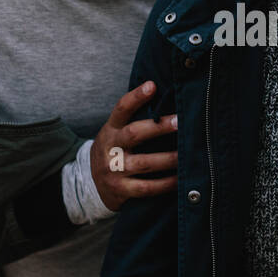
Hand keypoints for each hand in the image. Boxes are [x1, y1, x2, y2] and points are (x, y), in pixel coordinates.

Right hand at [90, 81, 179, 211]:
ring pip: (144, 163)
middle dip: (158, 127)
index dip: (136, 97)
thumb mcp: (116, 133)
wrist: (92, 186)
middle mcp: (110, 148)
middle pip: (134, 134)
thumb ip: (135, 119)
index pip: (121, 109)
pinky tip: (180, 179)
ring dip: (168, 158)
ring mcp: (114, 171)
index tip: (152, 85)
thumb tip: (168, 97)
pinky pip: (147, 188)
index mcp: (111, 130)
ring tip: (186, 154)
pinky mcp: (120, 191)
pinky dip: (166, 184)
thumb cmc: (116, 152)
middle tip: (180, 122)